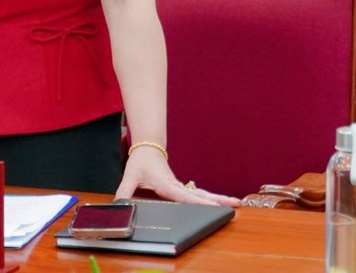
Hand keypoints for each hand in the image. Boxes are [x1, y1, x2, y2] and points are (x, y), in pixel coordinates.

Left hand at [115, 147, 241, 206]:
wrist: (146, 149)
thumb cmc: (140, 162)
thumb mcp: (129, 176)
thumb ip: (124, 191)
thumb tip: (119, 205)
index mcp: (166, 184)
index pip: (183, 195)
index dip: (196, 201)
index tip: (211, 205)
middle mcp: (176, 186)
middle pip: (200, 194)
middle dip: (217, 200)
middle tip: (236, 204)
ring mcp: (180, 187)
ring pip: (202, 194)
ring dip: (218, 199)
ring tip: (236, 203)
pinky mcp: (180, 188)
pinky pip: (197, 194)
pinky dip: (210, 199)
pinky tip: (219, 203)